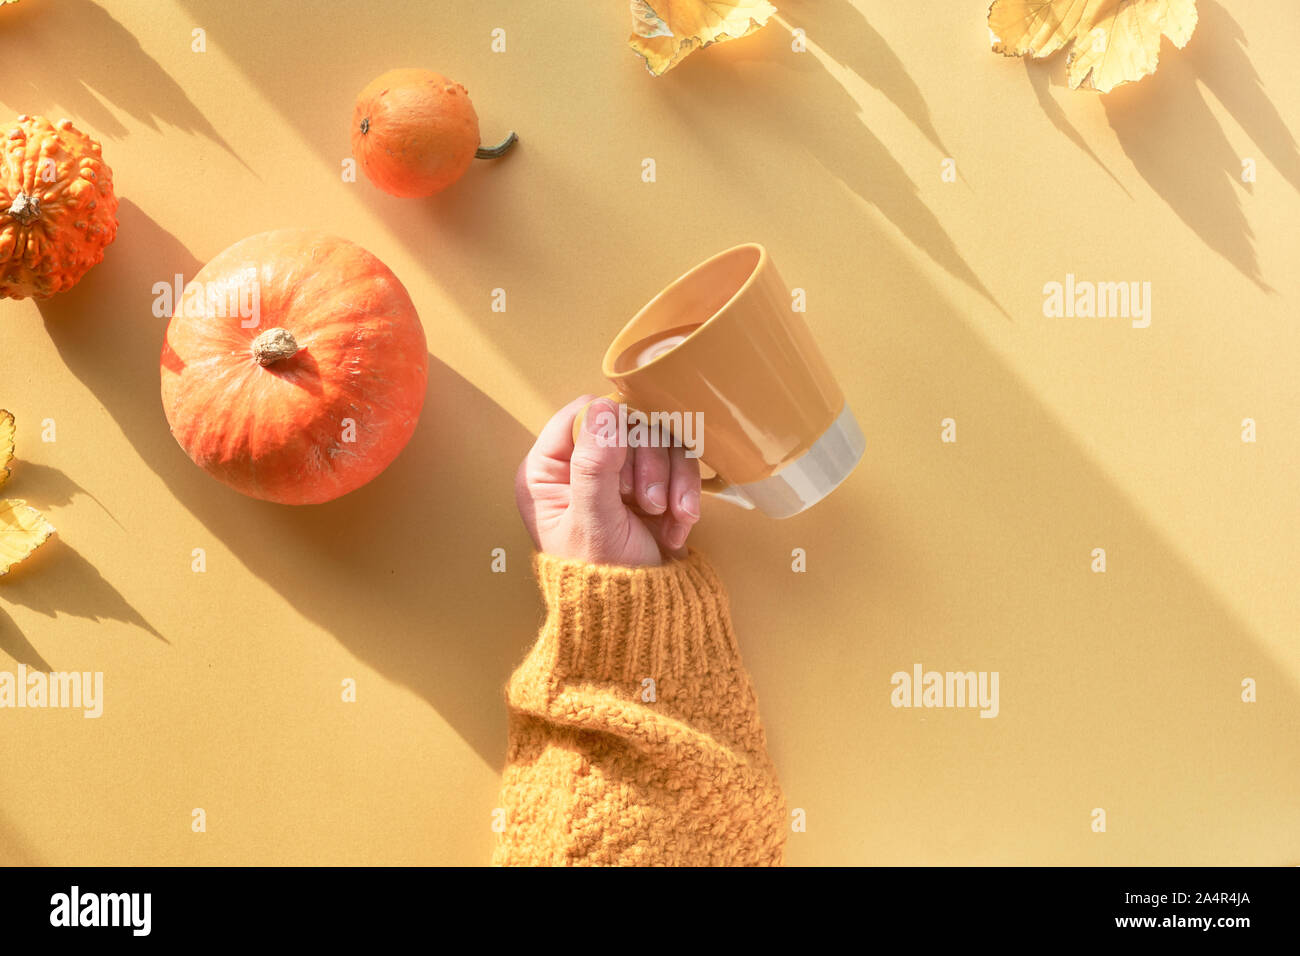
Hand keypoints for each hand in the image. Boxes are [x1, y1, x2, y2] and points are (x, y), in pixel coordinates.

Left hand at [516, 396, 702, 566]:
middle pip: (628, 423)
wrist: (640, 617)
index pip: (582, 414)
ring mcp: (619, 474)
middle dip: (649, 464)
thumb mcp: (594, 522)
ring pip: (659, 439)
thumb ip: (595, 466)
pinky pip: (679, 463)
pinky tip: (678, 527)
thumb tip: (604, 410)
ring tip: (670, 516)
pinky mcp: (652, 484)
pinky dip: (684, 493)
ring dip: (673, 478)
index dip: (613, 427)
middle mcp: (581, 465)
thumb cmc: (603, 580)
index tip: (627, 457)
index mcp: (548, 470)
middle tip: (650, 503)